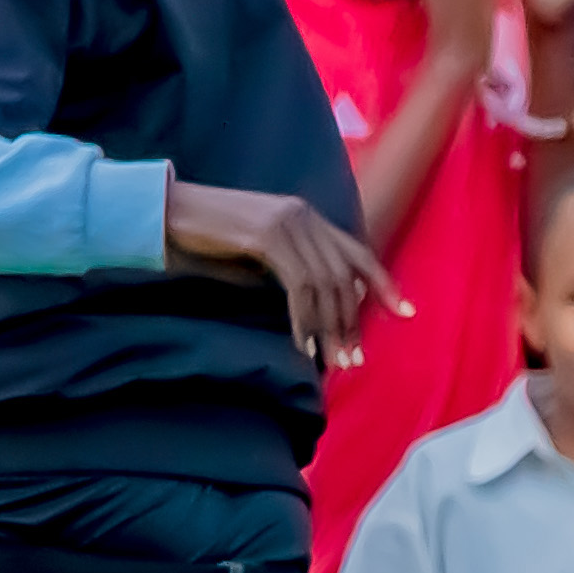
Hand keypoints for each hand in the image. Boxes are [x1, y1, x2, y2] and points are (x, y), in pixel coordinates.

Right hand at [161, 177, 397, 363]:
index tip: (406, 313)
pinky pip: (298, 287)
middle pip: (344, 277)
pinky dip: (304, 319)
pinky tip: (303, 344)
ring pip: (325, 285)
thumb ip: (291, 272)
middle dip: (352, 323)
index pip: (358, 253)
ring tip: (332, 361)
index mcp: (308, 216)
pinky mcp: (268, 235)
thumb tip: (321, 310)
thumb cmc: (208, 238)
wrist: (167, 211)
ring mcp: (288, 222)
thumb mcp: (259, 254)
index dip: (384, 284)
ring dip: (331, 328)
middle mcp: (305, 216)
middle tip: (353, 360)